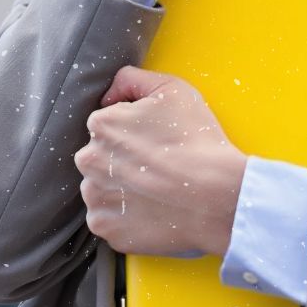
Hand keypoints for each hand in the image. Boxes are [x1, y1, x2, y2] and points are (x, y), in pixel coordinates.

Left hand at [74, 66, 247, 258]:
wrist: (217, 196)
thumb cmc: (197, 142)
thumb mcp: (171, 89)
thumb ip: (132, 79)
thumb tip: (110, 93)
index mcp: (101, 125)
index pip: (107, 125)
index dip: (133, 131)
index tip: (155, 142)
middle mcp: (89, 160)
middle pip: (100, 157)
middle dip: (122, 160)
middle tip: (156, 166)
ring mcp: (95, 197)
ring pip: (101, 188)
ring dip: (120, 189)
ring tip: (155, 190)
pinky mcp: (106, 228)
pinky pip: (108, 220)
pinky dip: (125, 218)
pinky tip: (150, 210)